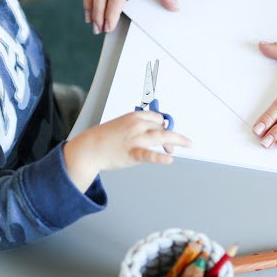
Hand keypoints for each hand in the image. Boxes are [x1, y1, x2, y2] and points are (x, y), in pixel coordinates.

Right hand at [63, 110, 190, 191]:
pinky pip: (149, 155)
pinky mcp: (132, 154)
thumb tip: (155, 129)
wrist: (89, 148)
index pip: (158, 117)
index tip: (168, 132)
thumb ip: (139, 126)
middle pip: (162, 127)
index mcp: (134, 116)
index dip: (165, 125)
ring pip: (161, 137)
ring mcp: (135, 139)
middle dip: (172, 136)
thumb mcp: (123, 125)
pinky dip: (160, 157)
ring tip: (187, 144)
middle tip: (178, 145)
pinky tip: (169, 159)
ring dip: (176, 141)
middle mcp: (137, 125)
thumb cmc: (106, 138)